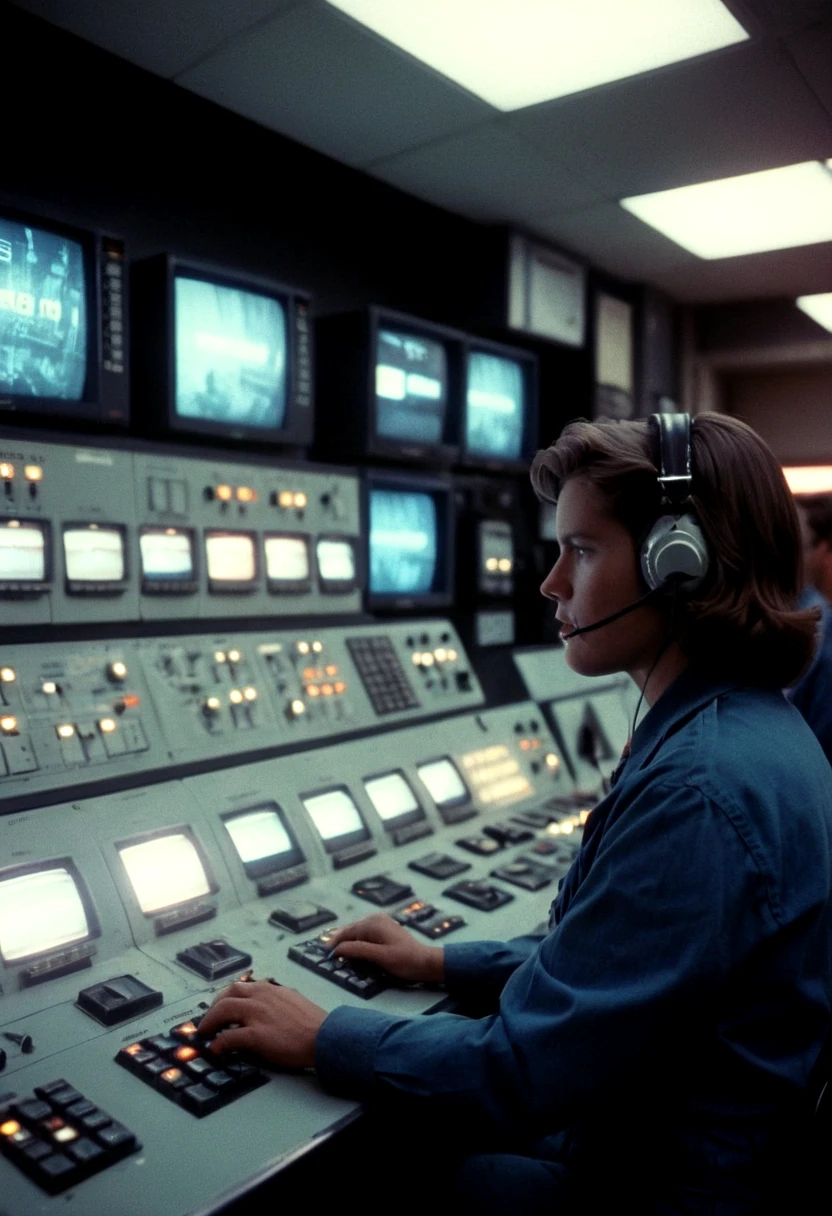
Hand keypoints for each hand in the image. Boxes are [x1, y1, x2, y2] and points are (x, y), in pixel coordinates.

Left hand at [196, 981, 326, 1068]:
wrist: (325, 1036)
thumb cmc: (312, 1022)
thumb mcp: (292, 1001)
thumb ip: (275, 1001)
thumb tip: (263, 1009)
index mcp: (269, 988)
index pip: (239, 987)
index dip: (224, 998)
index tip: (219, 1008)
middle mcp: (260, 996)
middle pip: (226, 995)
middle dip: (213, 1007)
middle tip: (207, 1021)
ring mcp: (257, 1014)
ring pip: (223, 1011)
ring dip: (209, 1022)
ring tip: (205, 1034)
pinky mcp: (257, 1035)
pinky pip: (229, 1037)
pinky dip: (218, 1043)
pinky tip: (216, 1050)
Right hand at [325, 914, 444, 983]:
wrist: (426, 962)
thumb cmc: (405, 960)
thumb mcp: (380, 957)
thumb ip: (358, 951)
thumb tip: (337, 949)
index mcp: (373, 923)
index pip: (346, 932)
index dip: (334, 944)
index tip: (325, 957)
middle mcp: (375, 919)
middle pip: (350, 931)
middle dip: (339, 943)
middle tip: (329, 957)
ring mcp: (380, 923)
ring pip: (356, 933)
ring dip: (348, 944)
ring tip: (339, 956)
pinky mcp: (383, 930)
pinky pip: (364, 935)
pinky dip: (357, 943)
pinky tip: (354, 952)